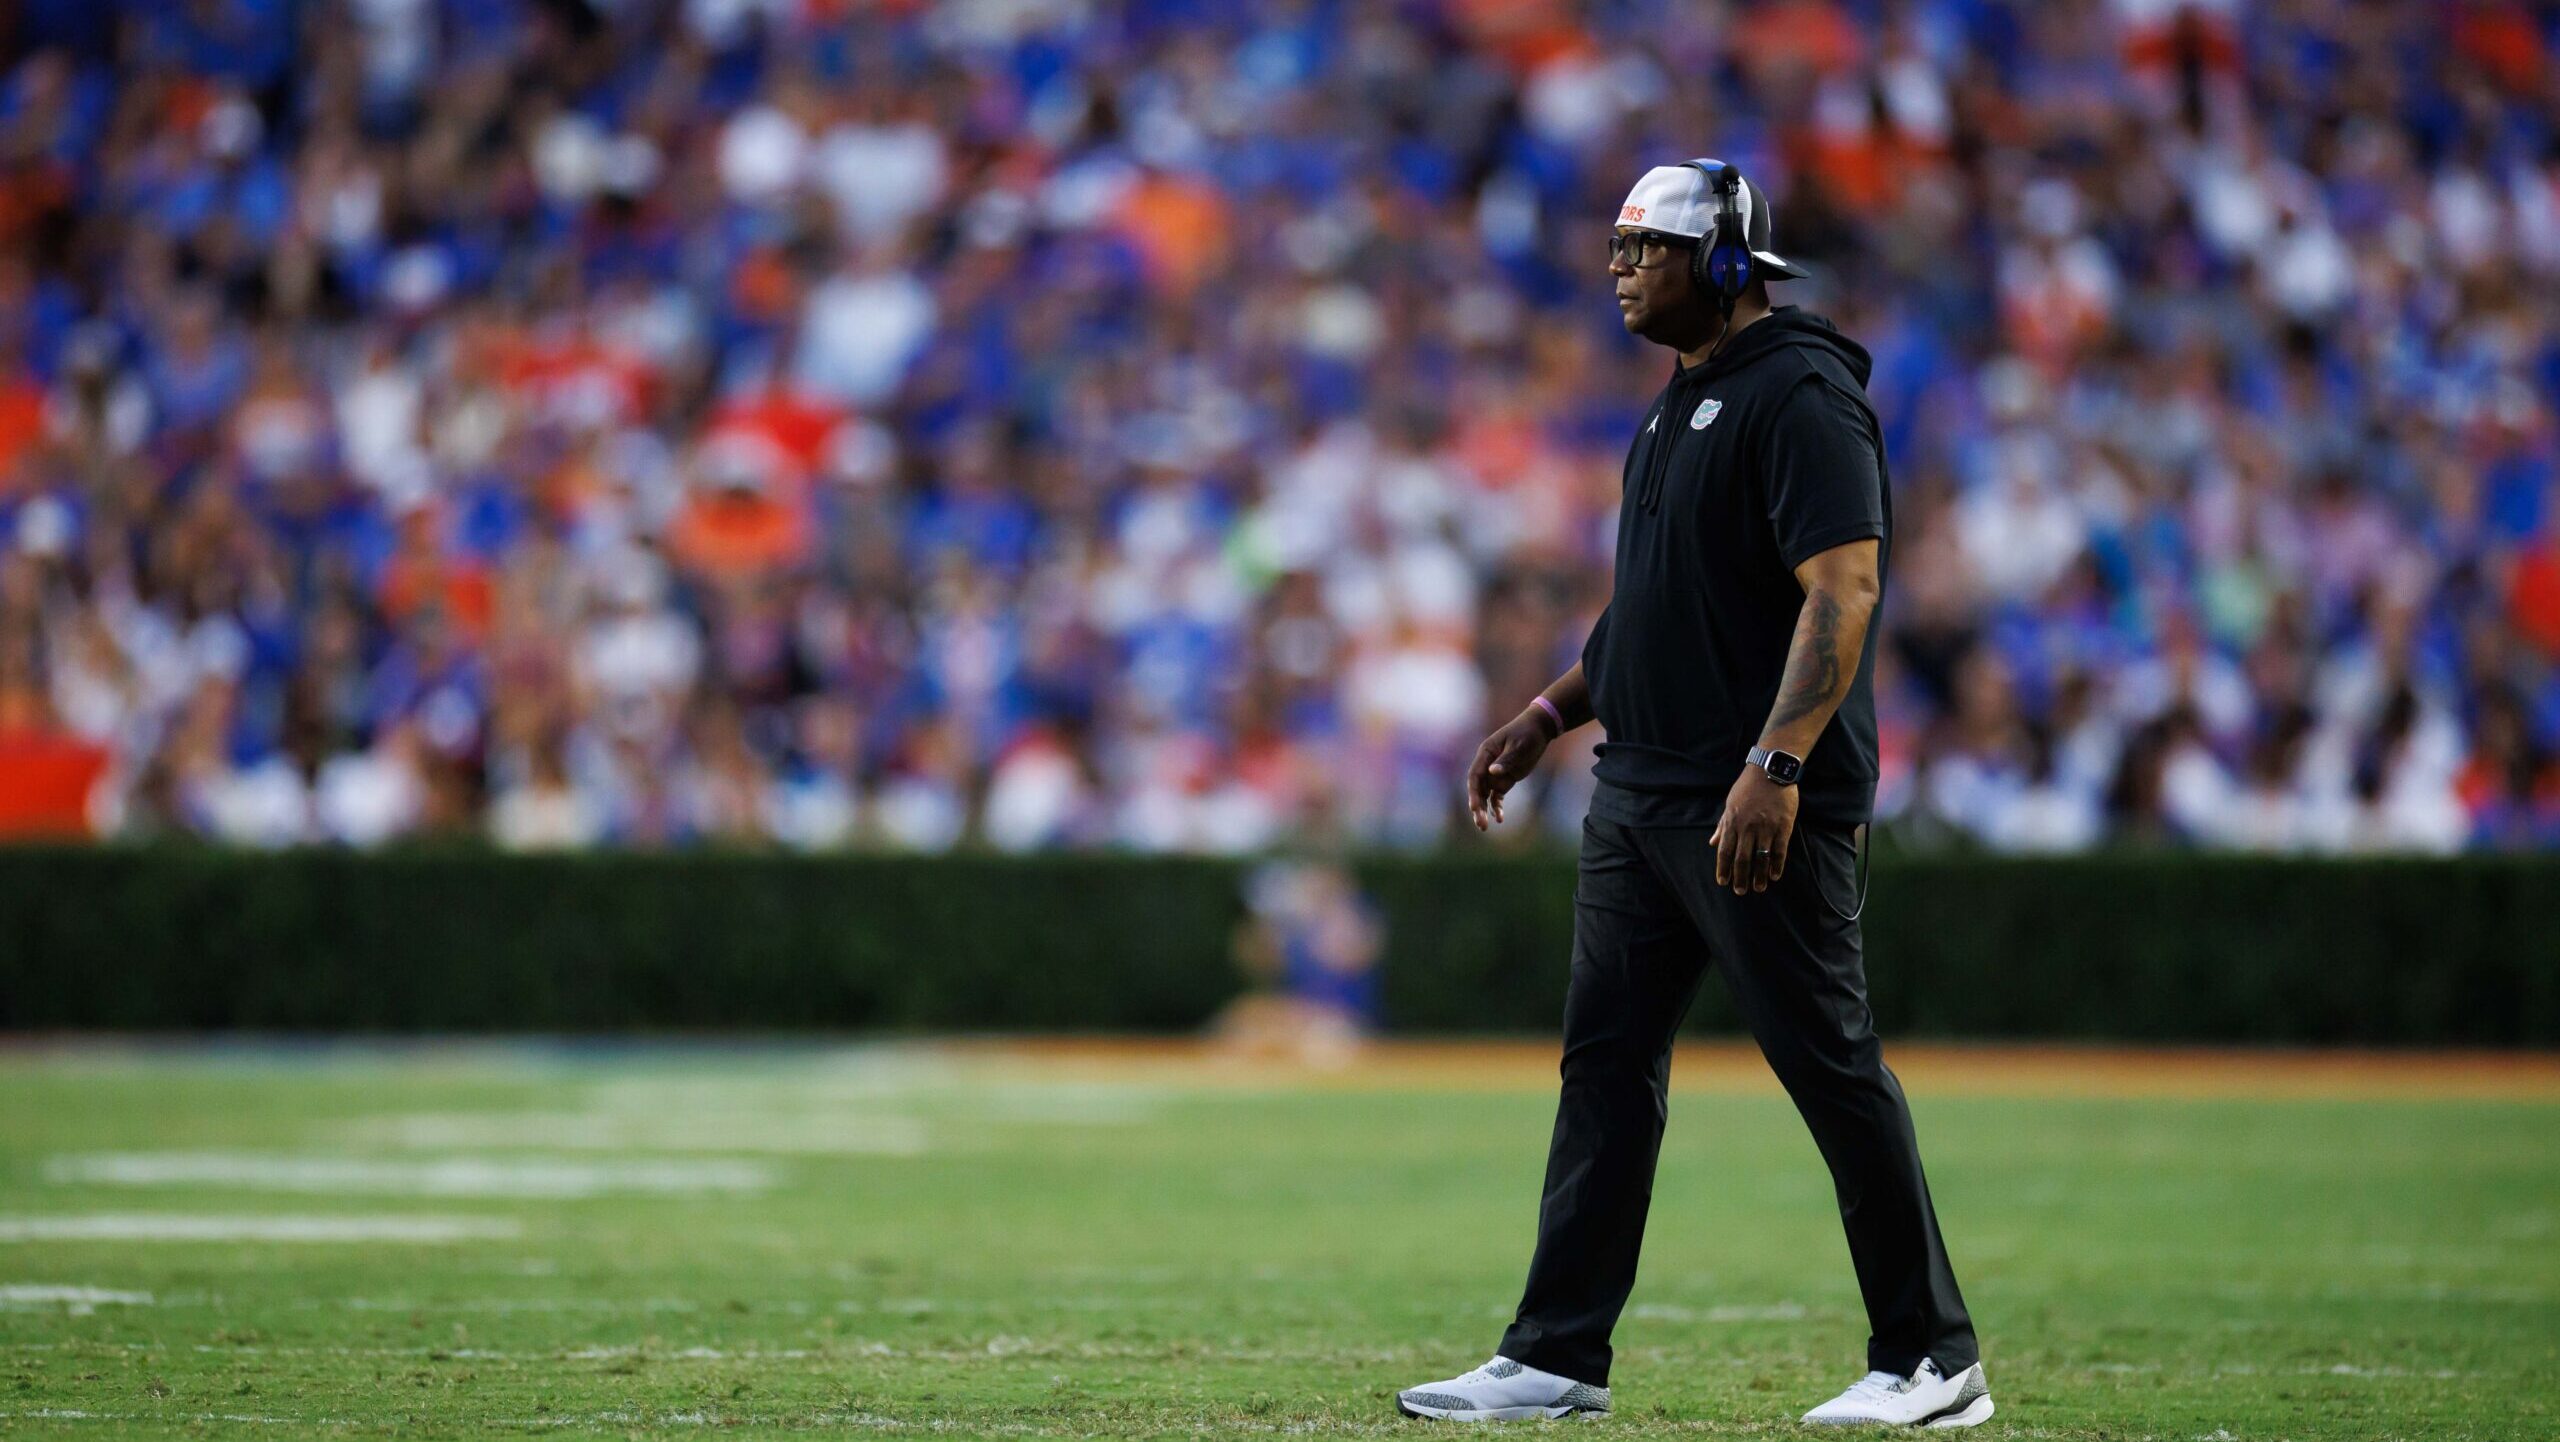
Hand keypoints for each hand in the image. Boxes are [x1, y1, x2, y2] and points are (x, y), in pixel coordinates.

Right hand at [1465, 709, 1555, 830]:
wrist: (1539, 729)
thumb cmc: (1527, 733)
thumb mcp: (1519, 746)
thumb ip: (1506, 760)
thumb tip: (1492, 773)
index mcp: (1486, 753)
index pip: (1475, 775)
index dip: (1473, 792)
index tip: (1474, 807)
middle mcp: (1487, 764)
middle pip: (1478, 788)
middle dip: (1477, 806)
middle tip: (1480, 823)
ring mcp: (1496, 773)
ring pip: (1485, 794)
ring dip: (1484, 810)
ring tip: (1485, 827)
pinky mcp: (1505, 779)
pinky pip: (1497, 796)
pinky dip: (1497, 807)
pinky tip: (1500, 819)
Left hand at [1710, 765, 1799, 893]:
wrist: (1770, 770)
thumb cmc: (1748, 787)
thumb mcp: (1730, 804)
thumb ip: (1722, 825)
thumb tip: (1712, 842)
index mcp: (1732, 822)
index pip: (1725, 851)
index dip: (1723, 868)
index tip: (1723, 882)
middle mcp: (1747, 827)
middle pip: (1742, 858)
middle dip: (1740, 877)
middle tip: (1740, 891)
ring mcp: (1766, 827)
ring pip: (1761, 857)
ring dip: (1759, 876)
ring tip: (1759, 888)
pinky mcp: (1783, 826)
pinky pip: (1779, 850)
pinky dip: (1777, 865)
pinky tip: (1775, 875)